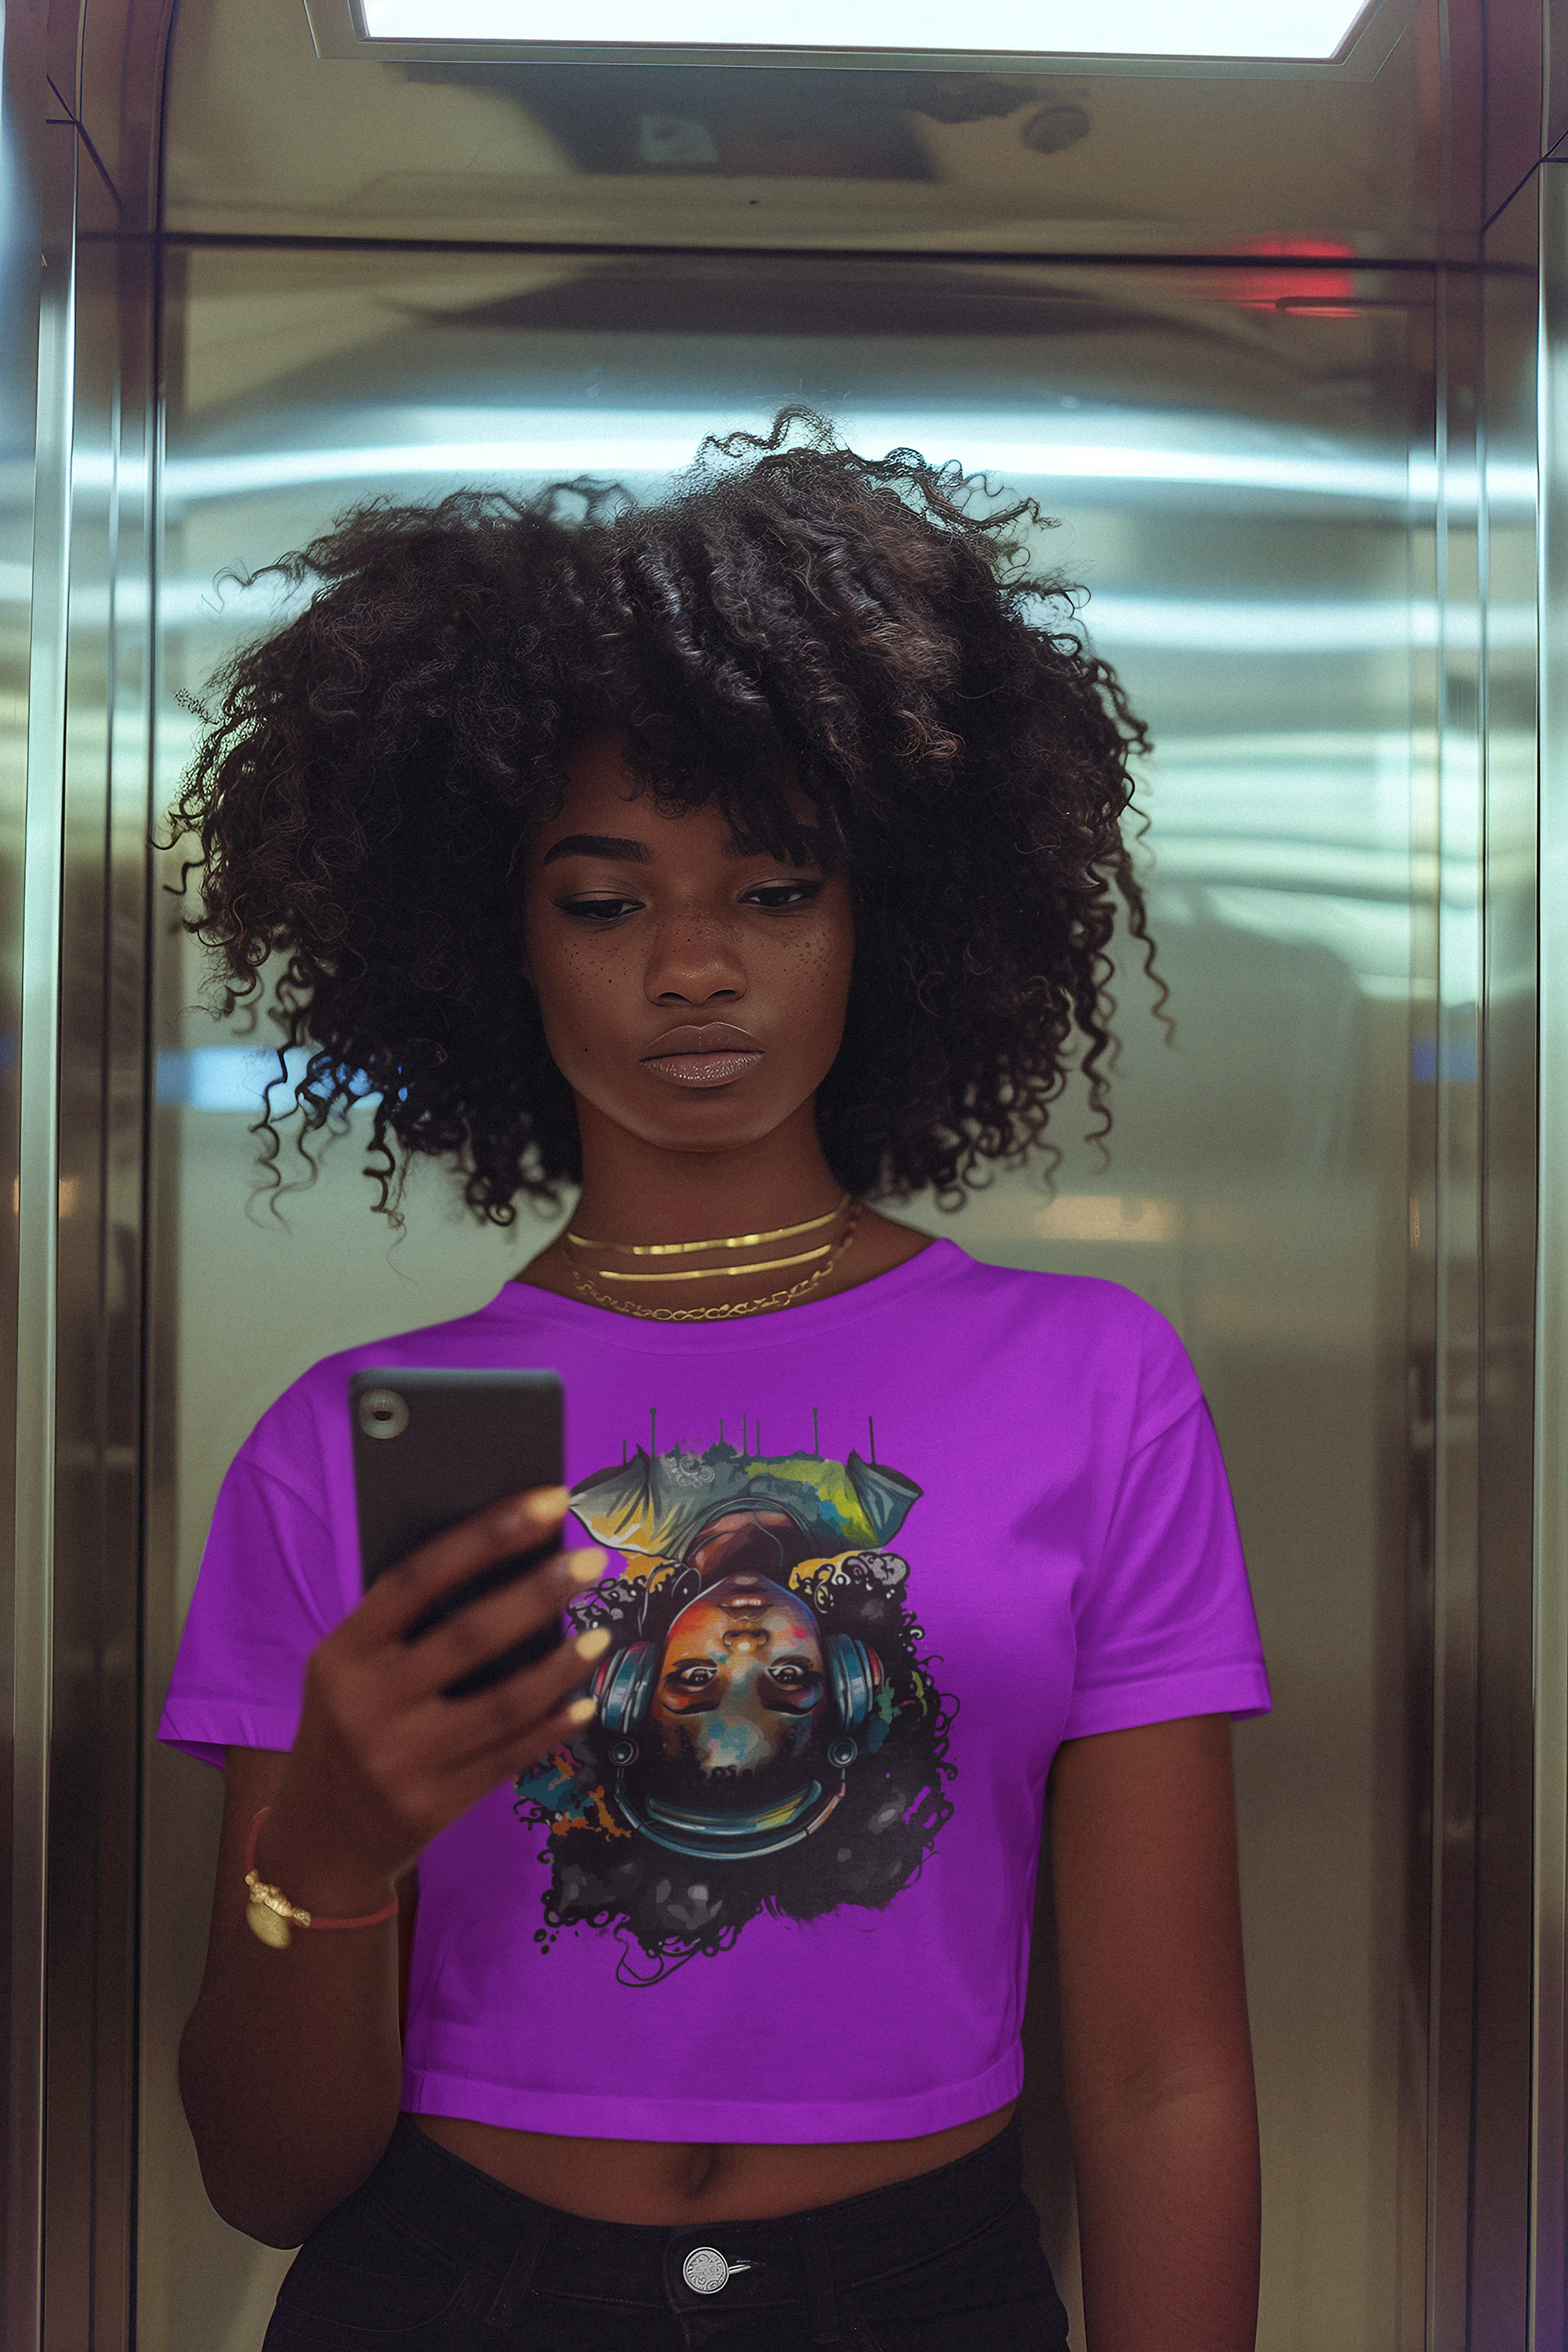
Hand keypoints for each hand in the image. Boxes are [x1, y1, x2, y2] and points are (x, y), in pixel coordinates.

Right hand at [257, 1485, 605, 1913]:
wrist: (316, 1841)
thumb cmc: (345, 1729)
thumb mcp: (349, 1672)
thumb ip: (406, 1628)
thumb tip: (506, 1566)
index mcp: (342, 1654)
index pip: (418, 1577)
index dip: (488, 1534)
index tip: (548, 1501)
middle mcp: (368, 1704)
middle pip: (470, 1635)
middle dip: (540, 1591)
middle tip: (592, 1559)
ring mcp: (402, 1760)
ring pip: (503, 1703)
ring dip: (561, 1665)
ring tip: (599, 1633)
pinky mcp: (435, 1805)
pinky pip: (511, 1756)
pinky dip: (553, 1726)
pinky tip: (585, 1702)